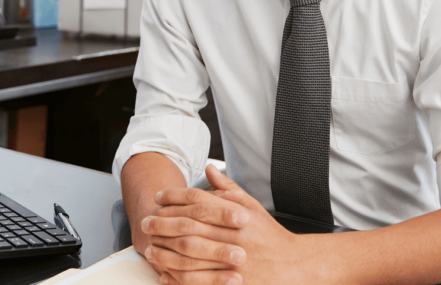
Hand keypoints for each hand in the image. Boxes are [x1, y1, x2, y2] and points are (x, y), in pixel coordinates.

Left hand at [151, 166, 308, 284]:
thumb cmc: (269, 235)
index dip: (176, 198)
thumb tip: (209, 168)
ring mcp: (233, 260)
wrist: (293, 265)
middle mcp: (235, 235)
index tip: (159, 198)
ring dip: (167, 251)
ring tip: (150, 248)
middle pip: (191, 226)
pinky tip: (165, 275)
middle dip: (164, 224)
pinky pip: (200, 280)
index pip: (200, 201)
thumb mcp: (252, 205)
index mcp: (238, 214)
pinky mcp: (232, 281)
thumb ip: (229, 188)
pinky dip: (180, 278)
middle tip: (146, 222)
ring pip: (192, 254)